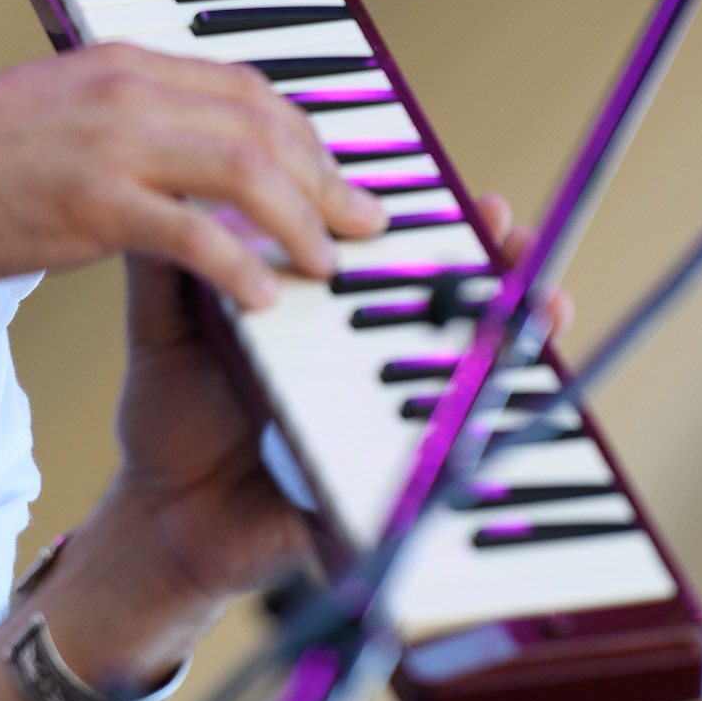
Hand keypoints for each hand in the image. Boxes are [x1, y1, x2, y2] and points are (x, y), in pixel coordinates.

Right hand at [0, 44, 383, 307]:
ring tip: (328, 267)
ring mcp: (112, 145)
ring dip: (301, 221)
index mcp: (125, 65)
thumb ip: (122, 125)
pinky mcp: (92, 205)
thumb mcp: (56, 113)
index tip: (334, 178)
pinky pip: (194, 235)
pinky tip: (265, 298)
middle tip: (363, 227)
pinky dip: (242, 266)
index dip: (304, 135)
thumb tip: (173, 157)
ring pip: (246, 171)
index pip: (247, 89)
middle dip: (327, 179)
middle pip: (264, 125)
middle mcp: (130, 91)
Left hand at [44, 191, 572, 686]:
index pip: (389, 265)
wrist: (159, 512)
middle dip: (496, 274)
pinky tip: (512, 396)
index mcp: (317, 323)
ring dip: (512, 340)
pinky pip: (443, 460)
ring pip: (462, 376)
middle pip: (446, 312)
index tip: (471, 200)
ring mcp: (371, 421)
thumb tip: (174, 188)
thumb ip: (171, 267)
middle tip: (515, 237)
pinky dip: (484, 431)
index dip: (434, 233)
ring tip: (542, 302)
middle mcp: (355, 365)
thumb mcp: (169, 331)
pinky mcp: (375, 482)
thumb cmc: (171, 420)